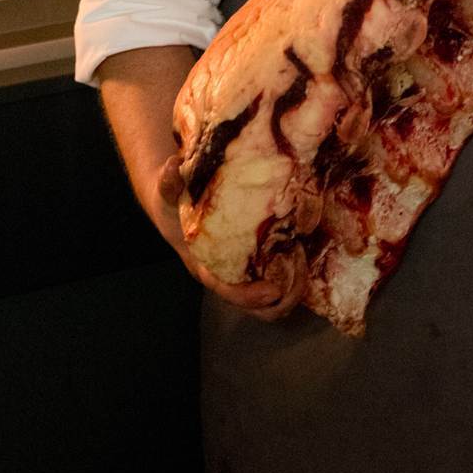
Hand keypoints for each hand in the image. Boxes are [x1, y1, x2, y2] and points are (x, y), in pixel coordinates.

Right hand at [151, 154, 303, 320]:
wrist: (173, 210)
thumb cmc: (174, 204)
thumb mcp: (168, 192)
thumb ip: (169, 182)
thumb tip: (173, 165)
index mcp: (203, 265)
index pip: (225, 290)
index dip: (248, 295)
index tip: (272, 290)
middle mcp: (222, 276)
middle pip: (251, 307)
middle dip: (278, 303)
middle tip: (300, 277)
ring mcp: (237, 276)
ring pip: (264, 305)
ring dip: (288, 294)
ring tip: (304, 268)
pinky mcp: (250, 268)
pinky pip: (272, 287)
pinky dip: (289, 280)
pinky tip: (301, 257)